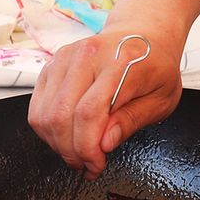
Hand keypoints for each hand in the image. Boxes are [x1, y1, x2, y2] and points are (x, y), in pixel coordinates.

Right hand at [28, 26, 183, 173]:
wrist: (145, 34)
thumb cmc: (157, 67)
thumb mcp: (162, 99)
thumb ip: (132, 120)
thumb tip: (104, 144)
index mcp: (122, 62)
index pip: (90, 112)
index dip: (88, 148)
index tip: (96, 165)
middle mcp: (88, 55)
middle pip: (61, 115)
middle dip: (71, 151)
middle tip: (87, 165)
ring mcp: (66, 58)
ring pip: (44, 114)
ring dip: (57, 143)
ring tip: (78, 153)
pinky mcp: (52, 65)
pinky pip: (37, 107)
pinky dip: (48, 130)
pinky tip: (68, 137)